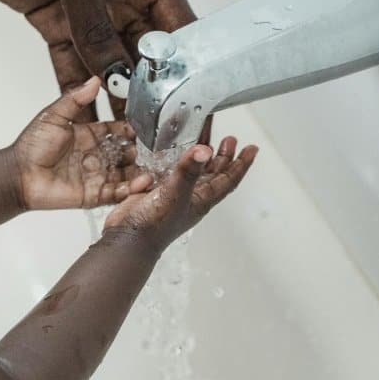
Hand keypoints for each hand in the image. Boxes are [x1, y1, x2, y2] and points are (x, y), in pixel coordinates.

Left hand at [0, 0, 194, 118]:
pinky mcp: (50, 14)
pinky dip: (78, 89)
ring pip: (109, 58)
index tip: (193, 105)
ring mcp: (84, 2)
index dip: (187, 65)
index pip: (175, 22)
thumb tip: (117, 75)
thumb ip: (94, 23)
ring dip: (117, 97)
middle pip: (146, 47)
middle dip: (153, 90)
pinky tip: (90, 119)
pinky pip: (71, 58)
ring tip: (130, 138)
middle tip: (161, 133)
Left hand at [13, 78, 153, 210]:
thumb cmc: (32, 147)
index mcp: (89, 136)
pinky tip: (143, 183)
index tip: (149, 127)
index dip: (132, 131)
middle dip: (142, 153)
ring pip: (125, 174)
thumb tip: (94, 81)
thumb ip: (75, 99)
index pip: (117, 131)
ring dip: (140, 172)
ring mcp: (96, 176)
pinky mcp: (93, 195)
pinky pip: (116, 193)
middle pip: (126, 154)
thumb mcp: (55, 116)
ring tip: (156, 169)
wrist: (20, 175)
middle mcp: (95, 156)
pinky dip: (130, 190)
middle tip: (159, 151)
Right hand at [104, 137, 257, 250]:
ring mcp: (171, 195)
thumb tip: (204, 150)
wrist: (126, 240)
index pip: (228, 180)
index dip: (241, 164)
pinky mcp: (152, 193)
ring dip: (195, 156)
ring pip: (188, 171)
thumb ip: (188, 171)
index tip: (252, 148)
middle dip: (222, 156)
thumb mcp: (175, 194)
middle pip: (212, 174)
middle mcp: (189, 197)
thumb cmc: (155, 225)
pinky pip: (160, 175)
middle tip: (229, 140)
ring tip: (201, 140)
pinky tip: (154, 167)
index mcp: (201, 199)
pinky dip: (159, 169)